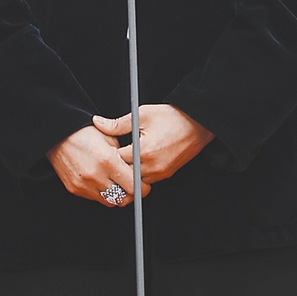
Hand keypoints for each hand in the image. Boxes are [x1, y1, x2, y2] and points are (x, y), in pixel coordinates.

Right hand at [46, 124, 150, 207]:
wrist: (58, 135)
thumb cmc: (84, 132)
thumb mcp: (110, 137)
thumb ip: (125, 154)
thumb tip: (137, 166)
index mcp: (108, 160)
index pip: (133, 185)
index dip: (142, 187)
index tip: (144, 186)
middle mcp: (96, 175)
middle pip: (123, 198)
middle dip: (131, 194)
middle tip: (134, 187)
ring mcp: (85, 184)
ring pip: (110, 201)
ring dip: (117, 195)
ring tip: (117, 183)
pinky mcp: (75, 189)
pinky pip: (95, 198)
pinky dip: (102, 193)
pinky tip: (103, 181)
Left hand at [93, 105, 214, 183]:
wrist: (197, 124)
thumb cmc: (172, 117)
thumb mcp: (142, 114)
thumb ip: (118, 123)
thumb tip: (99, 123)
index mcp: (144, 151)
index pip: (115, 160)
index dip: (107, 154)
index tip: (102, 147)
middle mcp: (152, 166)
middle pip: (124, 174)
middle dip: (115, 166)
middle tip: (110, 155)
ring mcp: (160, 173)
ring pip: (135, 180)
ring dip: (127, 171)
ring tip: (124, 158)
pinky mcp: (166, 175)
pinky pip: (146, 180)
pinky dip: (139, 173)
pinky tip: (137, 161)